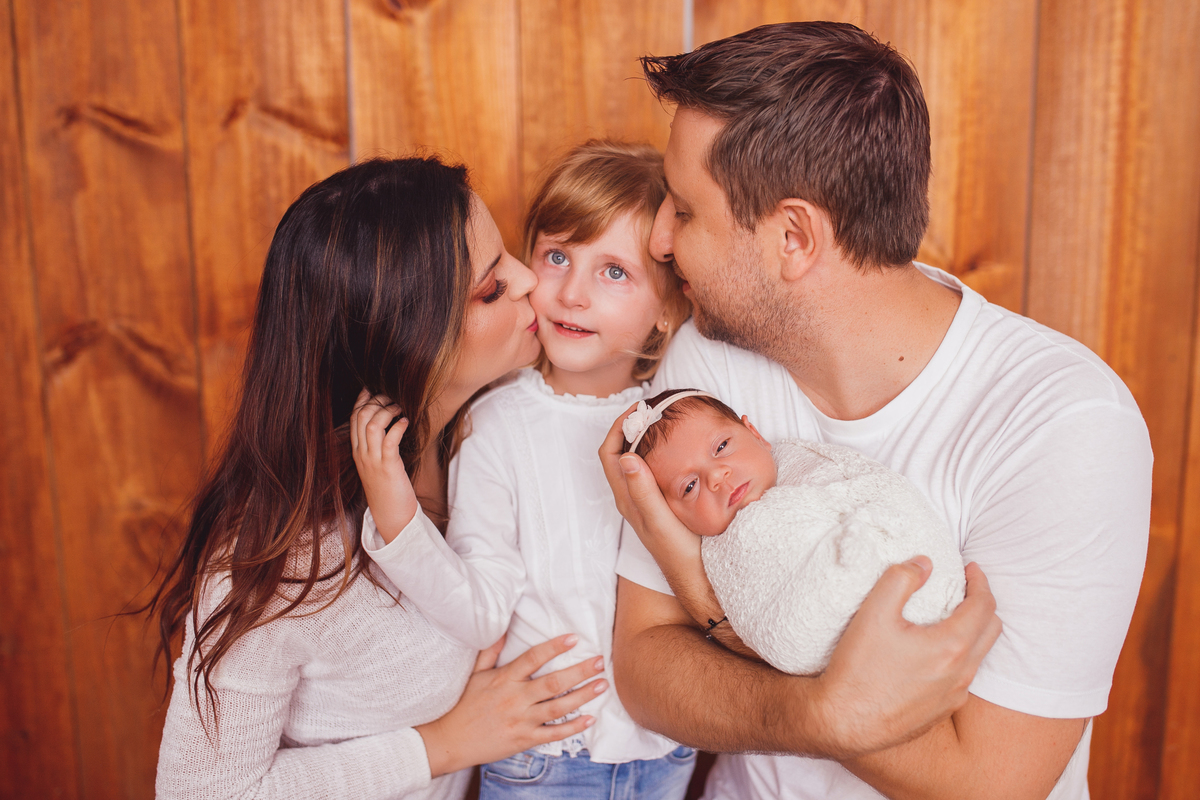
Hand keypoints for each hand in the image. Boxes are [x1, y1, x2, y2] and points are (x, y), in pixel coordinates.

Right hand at [350, 388, 418, 542]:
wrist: (391, 515)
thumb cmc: (389, 489)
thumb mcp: (377, 465)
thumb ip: (378, 447)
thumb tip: (388, 427)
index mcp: (358, 452)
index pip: (353, 420)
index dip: (361, 401)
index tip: (371, 389)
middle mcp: (362, 454)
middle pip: (361, 417)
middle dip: (376, 401)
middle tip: (391, 397)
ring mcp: (373, 461)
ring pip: (372, 425)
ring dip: (387, 411)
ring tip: (399, 408)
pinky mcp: (388, 466)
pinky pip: (389, 439)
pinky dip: (398, 426)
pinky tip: (406, 422)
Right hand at [417, 634, 607, 775]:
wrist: (450, 741)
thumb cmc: (464, 705)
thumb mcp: (475, 674)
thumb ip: (491, 652)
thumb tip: (504, 628)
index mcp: (504, 678)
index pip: (533, 658)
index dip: (554, 647)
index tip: (574, 638)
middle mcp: (515, 698)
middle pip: (553, 682)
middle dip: (579, 671)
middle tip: (600, 661)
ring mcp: (521, 720)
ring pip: (558, 707)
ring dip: (583, 695)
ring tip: (602, 684)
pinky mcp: (524, 739)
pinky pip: (553, 733)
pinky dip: (573, 727)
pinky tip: (590, 718)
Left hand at [598, 406, 703, 591]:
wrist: (699, 577)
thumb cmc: (679, 552)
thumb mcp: (659, 520)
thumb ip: (643, 491)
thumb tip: (625, 456)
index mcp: (627, 497)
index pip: (610, 453)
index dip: (618, 427)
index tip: (639, 409)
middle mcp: (633, 496)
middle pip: (622, 452)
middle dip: (633, 427)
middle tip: (656, 408)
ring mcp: (648, 500)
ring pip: (640, 460)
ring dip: (648, 438)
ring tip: (668, 420)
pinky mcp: (664, 503)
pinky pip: (656, 469)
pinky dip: (663, 452)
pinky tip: (683, 446)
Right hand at [808, 558, 1002, 758]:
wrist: (843, 721)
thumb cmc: (857, 668)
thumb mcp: (873, 613)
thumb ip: (901, 579)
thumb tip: (924, 563)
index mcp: (950, 646)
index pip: (984, 606)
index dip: (980, 581)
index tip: (970, 568)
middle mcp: (961, 674)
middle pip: (992, 630)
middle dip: (983, 604)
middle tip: (965, 589)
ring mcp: (953, 696)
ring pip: (979, 657)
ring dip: (973, 632)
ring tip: (951, 618)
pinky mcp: (941, 712)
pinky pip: (962, 679)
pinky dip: (959, 657)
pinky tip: (934, 653)